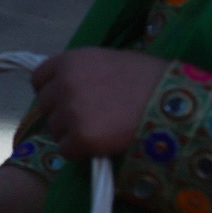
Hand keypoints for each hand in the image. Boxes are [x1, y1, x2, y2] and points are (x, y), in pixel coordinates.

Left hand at [29, 48, 168, 159]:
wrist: (173, 103)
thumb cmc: (150, 80)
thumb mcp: (111, 61)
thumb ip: (85, 72)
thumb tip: (70, 88)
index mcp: (71, 60)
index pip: (39, 80)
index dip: (51, 92)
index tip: (65, 101)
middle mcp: (64, 83)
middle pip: (46, 108)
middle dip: (63, 115)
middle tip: (90, 120)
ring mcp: (70, 111)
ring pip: (55, 131)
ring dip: (72, 134)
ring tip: (102, 131)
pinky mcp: (80, 137)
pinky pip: (67, 151)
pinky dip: (81, 152)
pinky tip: (102, 145)